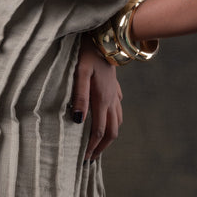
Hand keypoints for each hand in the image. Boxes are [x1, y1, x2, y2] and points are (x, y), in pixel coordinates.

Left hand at [71, 39, 122, 160]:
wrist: (106, 37)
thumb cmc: (88, 53)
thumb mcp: (79, 73)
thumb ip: (79, 96)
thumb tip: (79, 120)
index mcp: (102, 99)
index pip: (99, 130)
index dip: (92, 147)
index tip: (84, 159)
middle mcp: (111, 100)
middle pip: (112, 131)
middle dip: (102, 147)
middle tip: (90, 159)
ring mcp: (115, 94)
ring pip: (117, 122)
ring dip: (108, 136)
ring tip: (97, 145)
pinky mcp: (114, 88)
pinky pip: (117, 110)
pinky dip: (112, 121)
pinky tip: (106, 121)